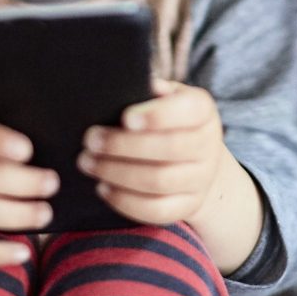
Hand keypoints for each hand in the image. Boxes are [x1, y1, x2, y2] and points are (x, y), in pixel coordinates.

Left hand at [76, 79, 228, 226]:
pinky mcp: (188, 206)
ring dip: (117, 173)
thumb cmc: (168, 120)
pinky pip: (156, 211)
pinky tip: (102, 188)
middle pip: (169, 149)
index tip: (125, 118)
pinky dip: (125, 201)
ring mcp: (201, 179)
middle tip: (90, 140)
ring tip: (88, 163)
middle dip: (123, 146)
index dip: (157, 115)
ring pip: (159, 182)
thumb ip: (148, 91)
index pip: (188, 111)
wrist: (197, 161)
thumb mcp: (165, 98)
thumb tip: (122, 84)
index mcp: (203, 110)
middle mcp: (209, 144)